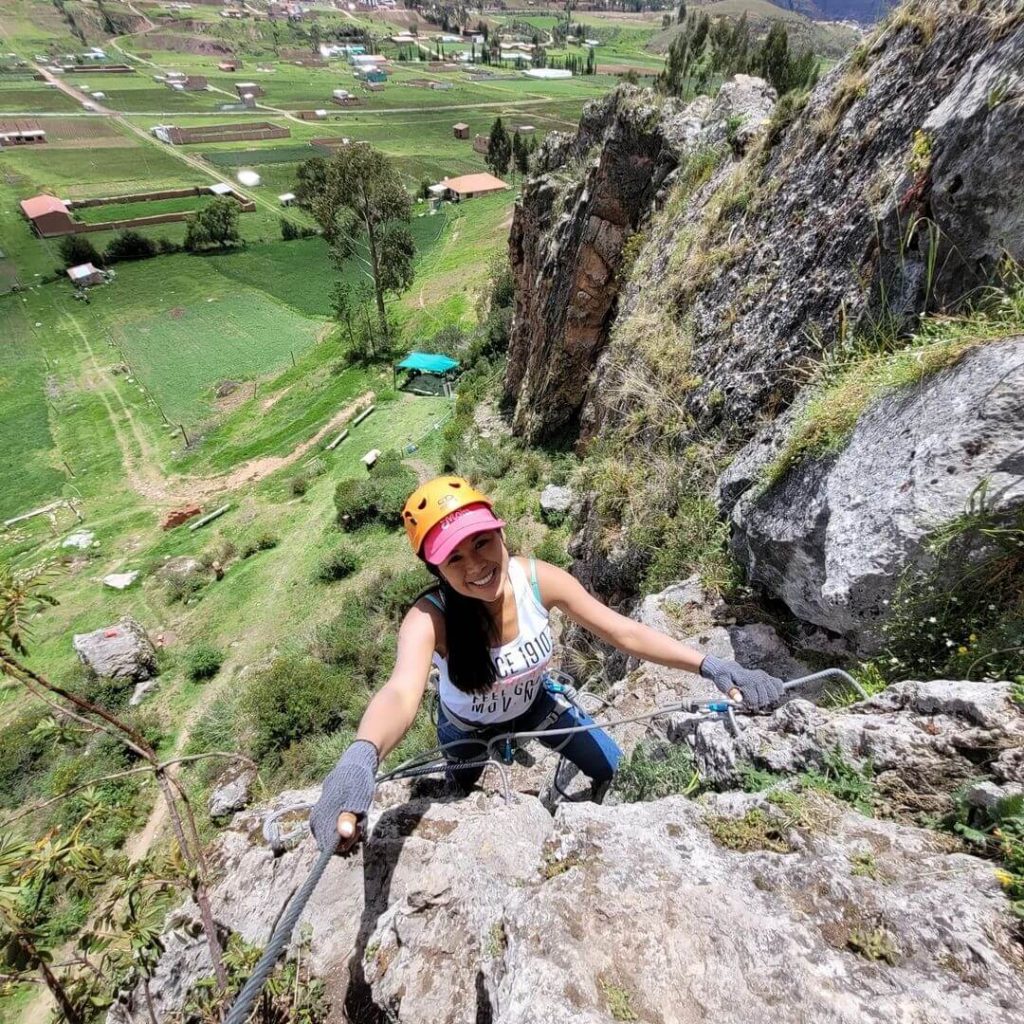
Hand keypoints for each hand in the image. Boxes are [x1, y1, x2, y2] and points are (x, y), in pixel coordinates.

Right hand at [309, 739, 377, 853]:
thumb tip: (344, 834)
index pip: (329, 847)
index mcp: (321, 819)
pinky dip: (346, 827)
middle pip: (333, 845)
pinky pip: (334, 831)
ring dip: (348, 832)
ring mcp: (319, 820)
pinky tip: (353, 817)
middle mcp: (316, 822)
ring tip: (357, 817)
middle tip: (359, 822)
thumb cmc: (356, 784)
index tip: (356, 830)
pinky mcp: (323, 818)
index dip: (346, 843)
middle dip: (348, 838)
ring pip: (335, 838)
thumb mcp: (356, 801)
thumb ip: (349, 819)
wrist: (353, 767)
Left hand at [699, 655, 784, 709]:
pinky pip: (778, 684)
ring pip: (774, 693)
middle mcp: (757, 677)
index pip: (754, 699)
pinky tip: (769, 694)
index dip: (750, 705)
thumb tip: (738, 699)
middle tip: (752, 703)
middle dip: (759, 704)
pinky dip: (777, 691)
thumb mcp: (722, 683)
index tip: (746, 704)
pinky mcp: (767, 676)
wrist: (728, 669)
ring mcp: (763, 676)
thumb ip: (730, 691)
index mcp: (746, 680)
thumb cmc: (724, 677)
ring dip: (768, 700)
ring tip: (760, 699)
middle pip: (765, 698)